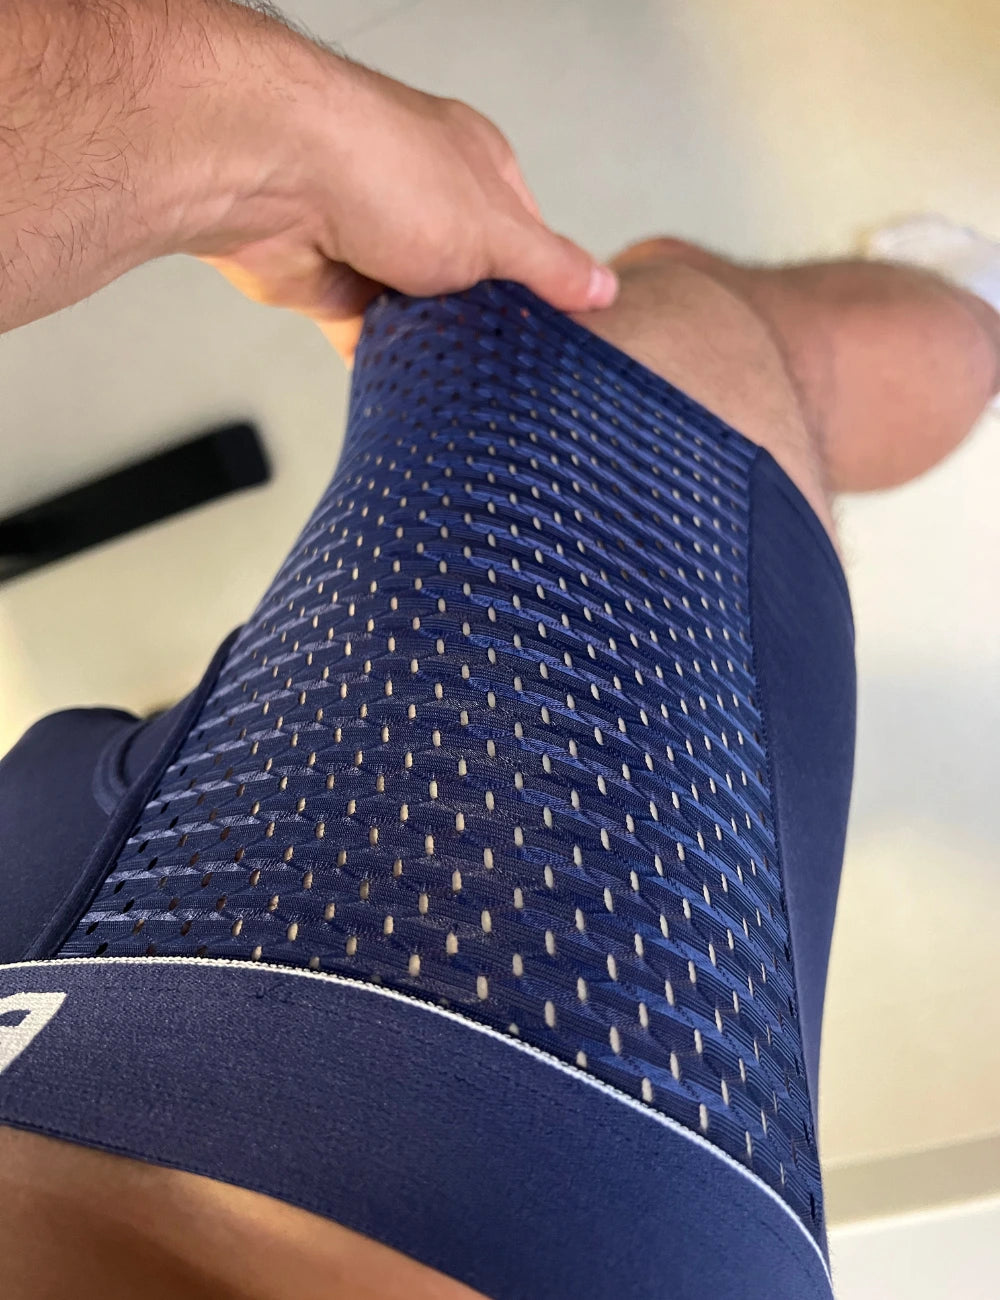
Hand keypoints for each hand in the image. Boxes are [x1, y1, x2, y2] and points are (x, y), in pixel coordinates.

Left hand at [0, 0, 616, 354]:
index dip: (543, 291)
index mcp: (477, 169)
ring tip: (463, 388)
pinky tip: (411, 393)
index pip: (528, 239)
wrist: (269, 175)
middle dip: (486, 326)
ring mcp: (377, 244)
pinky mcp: (333, 287)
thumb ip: (550, 268)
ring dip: (435, 348)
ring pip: (423, 318)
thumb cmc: (379, 169)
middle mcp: (426, 202)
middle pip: (474, 284)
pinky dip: (388, 367)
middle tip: (510, 375)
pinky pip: (372, 343)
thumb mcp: (496, 228)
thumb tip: (603, 288)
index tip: (557, 341)